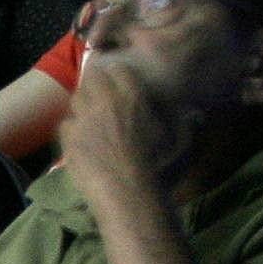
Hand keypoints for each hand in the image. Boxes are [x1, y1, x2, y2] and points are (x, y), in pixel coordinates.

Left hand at [55, 46, 196, 196]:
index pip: (119, 69)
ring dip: (83, 104)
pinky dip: (72, 129)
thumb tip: (195, 115)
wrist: (128, 194)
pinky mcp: (69, 138)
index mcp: (133, 96)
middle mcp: (106, 101)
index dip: (117, 74)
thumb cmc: (158, 168)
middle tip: (100, 93)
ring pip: (77, 98)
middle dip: (95, 82)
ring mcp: (84, 118)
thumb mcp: (179, 142)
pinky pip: (66, 124)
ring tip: (89, 115)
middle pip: (92, 77)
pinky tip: (80, 138)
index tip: (118, 80)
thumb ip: (186, 124)